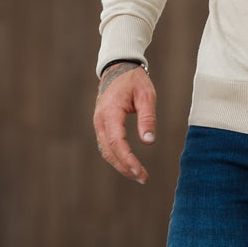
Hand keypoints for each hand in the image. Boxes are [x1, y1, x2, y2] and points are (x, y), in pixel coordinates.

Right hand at [93, 63, 157, 184]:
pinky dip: (117, 157)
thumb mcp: (146, 96)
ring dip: (121, 165)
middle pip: (109, 151)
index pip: (116, 142)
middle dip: (125, 167)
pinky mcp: (102, 125)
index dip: (127, 160)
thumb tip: (149, 142)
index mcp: (110, 112)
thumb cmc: (134, 80)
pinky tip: (130, 164)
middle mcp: (100, 120)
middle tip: (144, 178)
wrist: (118, 68)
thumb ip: (147, 118)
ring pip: (106, 151)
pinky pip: (107, 146)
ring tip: (139, 175)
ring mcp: (99, 123)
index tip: (140, 172)